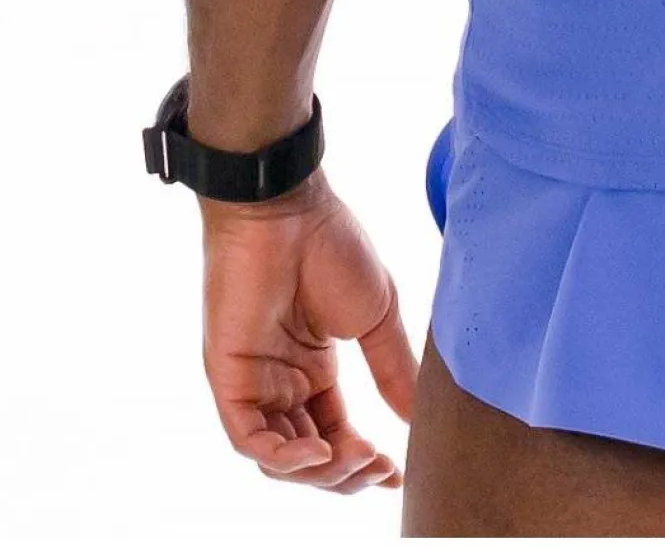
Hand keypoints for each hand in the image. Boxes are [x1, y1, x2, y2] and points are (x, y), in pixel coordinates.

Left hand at [199, 167, 418, 489]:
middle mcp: (280, 383)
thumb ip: (393, 370)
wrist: (288, 209)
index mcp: (312, 369)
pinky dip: (283, 459)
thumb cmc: (331, 246)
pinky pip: (248, 439)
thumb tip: (418, 418)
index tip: (397, 474)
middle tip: (380, 469)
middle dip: (346, 474)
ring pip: (278, 459)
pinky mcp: (228, 379)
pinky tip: (319, 454)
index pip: (335, 434)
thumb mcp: (376, 316)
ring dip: (320, 472)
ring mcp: (252, 383)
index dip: (363, 462)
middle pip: (308, 457)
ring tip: (360, 458)